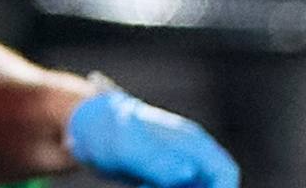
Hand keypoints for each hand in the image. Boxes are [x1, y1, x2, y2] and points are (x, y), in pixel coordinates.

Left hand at [67, 88, 238, 187]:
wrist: (80, 125)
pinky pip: (175, 187)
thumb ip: (156, 160)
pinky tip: (141, 185)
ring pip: (191, 186)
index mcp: (189, 141)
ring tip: (144, 185)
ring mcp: (176, 164)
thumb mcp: (126, 146)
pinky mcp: (162, 176)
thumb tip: (186, 174)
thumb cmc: (103, 129)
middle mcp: (188, 152)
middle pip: (210, 183)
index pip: (225, 171)